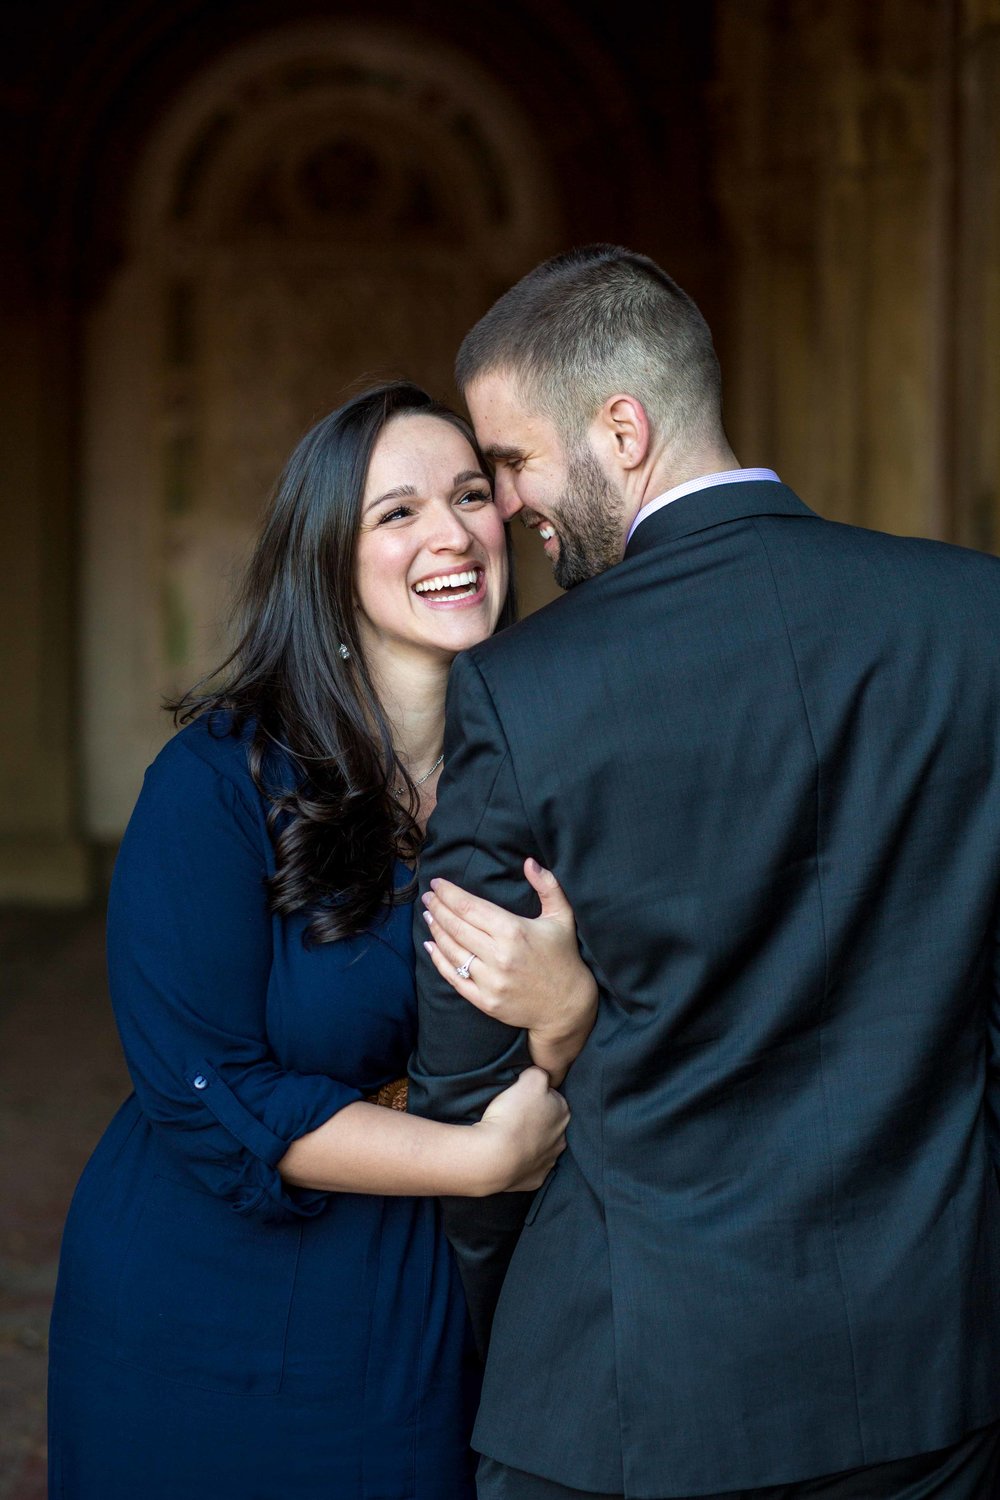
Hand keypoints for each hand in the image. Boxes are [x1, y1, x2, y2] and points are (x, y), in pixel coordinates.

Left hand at [421, 859, 598, 1081]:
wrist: (568, 1006)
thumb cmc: (563, 956)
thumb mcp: (562, 916)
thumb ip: (548, 885)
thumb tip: (529, 861)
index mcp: (514, 931)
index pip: (469, 907)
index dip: (449, 894)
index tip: (437, 884)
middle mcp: (499, 956)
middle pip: (456, 926)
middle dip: (437, 908)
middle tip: (427, 897)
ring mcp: (490, 981)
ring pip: (451, 951)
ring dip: (436, 931)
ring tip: (428, 916)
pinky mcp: (485, 1001)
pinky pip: (453, 978)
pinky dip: (438, 960)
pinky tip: (430, 946)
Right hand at [474, 1066, 569, 1191]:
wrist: (494, 1157)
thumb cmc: (513, 1114)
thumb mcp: (530, 1078)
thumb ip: (540, 1073)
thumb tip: (540, 1077)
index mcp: (563, 1113)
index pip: (553, 1097)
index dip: (536, 1095)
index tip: (521, 1098)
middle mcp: (562, 1139)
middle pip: (549, 1123)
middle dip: (536, 1120)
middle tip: (514, 1116)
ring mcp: (549, 1162)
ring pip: (542, 1146)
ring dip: (530, 1142)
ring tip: (509, 1137)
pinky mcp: (535, 1180)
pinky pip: (530, 1167)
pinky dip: (522, 1162)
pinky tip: (510, 1155)